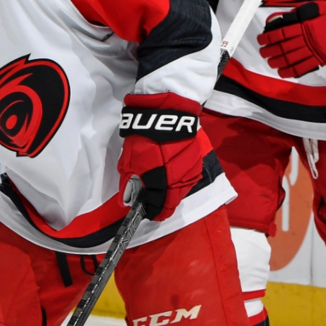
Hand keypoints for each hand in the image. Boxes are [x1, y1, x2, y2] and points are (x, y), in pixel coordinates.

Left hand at [116, 93, 208, 220]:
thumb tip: (127, 199)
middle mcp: (180, 180)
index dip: (152, 212)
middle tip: (152, 198)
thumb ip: (128, 182)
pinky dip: (179, 179)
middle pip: (173, 202)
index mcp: (162, 183)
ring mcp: (191, 171)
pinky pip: (189, 177)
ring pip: (182, 190)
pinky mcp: (197, 161)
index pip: (160, 208)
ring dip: (172, 191)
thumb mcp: (129, 160)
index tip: (146, 212)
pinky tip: (171, 172)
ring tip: (161, 184)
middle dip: (162, 202)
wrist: (166, 112)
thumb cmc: (144, 137)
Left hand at [258, 0, 325, 76]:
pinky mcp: (320, 60)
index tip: (261, 39)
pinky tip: (282, 72)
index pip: (281, 33)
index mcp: (305, 25)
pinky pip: (302, 68)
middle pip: (283, 47)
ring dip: (277, 62)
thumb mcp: (315, 8)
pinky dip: (290, 72)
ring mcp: (313, 51)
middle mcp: (307, 39)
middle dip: (269, 51)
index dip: (268, 37)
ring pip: (290, 59)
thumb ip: (297, 14)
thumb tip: (279, 19)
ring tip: (270, 61)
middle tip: (262, 51)